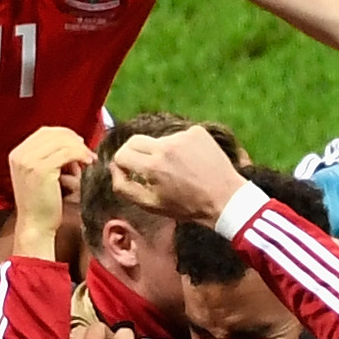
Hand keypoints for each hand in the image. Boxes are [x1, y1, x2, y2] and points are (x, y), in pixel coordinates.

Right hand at [4, 124, 95, 255]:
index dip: (65, 134)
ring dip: (80, 148)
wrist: (35, 226)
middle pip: (53, 133)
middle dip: (74, 140)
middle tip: (87, 151)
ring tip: (89, 159)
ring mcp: (29, 161)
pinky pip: (67, 152)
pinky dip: (81, 154)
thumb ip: (49, 157)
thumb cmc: (43, 205)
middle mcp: (20, 154)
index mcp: (18, 154)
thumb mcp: (41, 175)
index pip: (44, 132)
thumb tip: (73, 143)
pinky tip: (88, 162)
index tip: (79, 143)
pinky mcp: (41, 169)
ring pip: (62, 141)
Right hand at [107, 122, 244, 225]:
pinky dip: (180, 148)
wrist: (226, 199)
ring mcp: (182, 136)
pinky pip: (178, 137)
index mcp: (152, 166)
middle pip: (134, 141)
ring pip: (158, 140)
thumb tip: (113, 169)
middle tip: (146, 168)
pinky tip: (191, 162)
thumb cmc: (188, 207)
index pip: (121, 154)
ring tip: (177, 170)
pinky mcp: (196, 131)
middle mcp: (165, 146)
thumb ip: (125, 188)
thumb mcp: (152, 205)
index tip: (129, 172)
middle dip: (134, 154)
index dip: (122, 165)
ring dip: (160, 152)